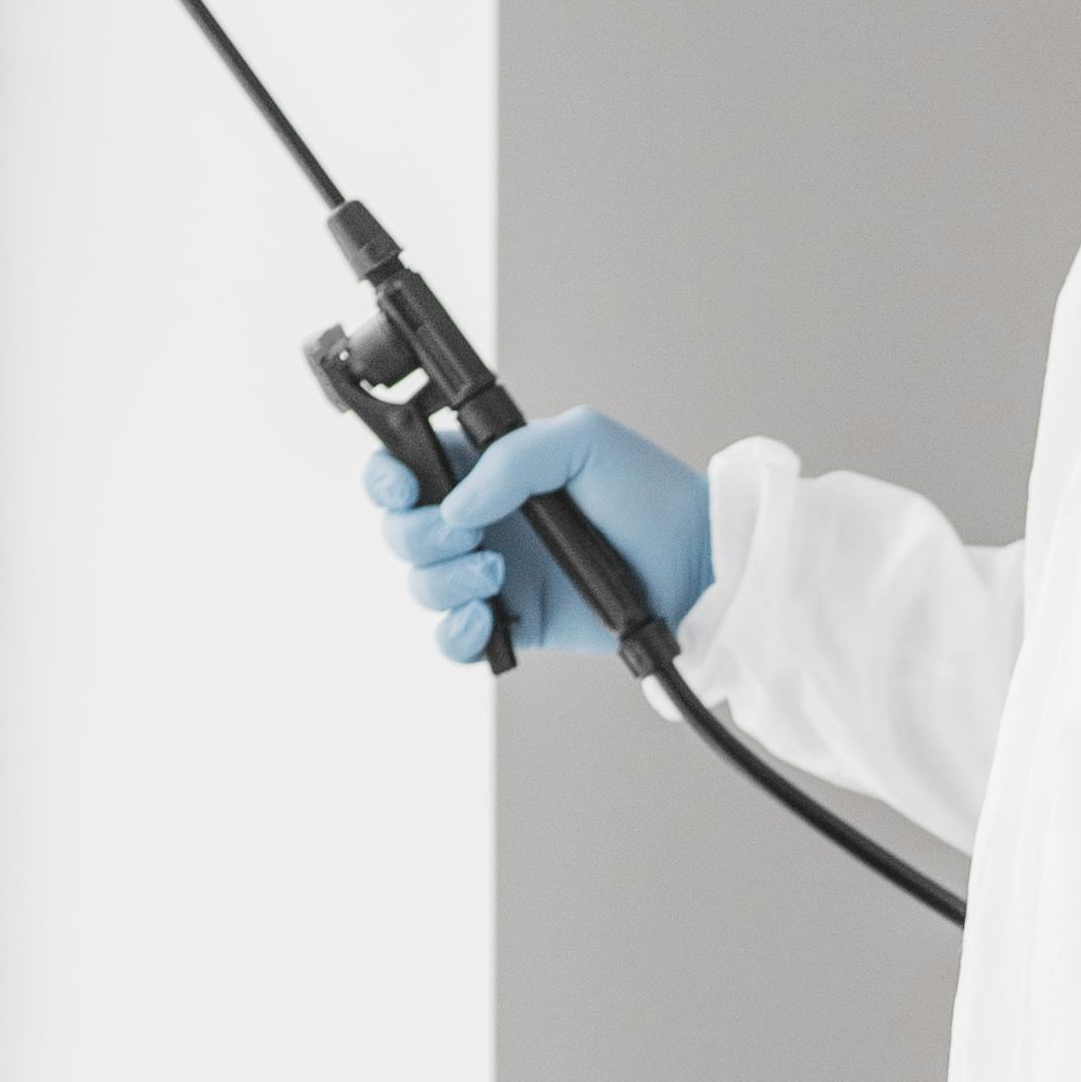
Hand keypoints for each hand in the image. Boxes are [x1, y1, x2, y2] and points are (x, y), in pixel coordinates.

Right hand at [363, 405, 711, 665]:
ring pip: (422, 586)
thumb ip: (512, 457)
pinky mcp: (513, 624)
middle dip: (417, 535)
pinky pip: (454, 642)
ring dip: (444, 581)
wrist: (694, 560)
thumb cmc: (647, 491)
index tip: (402, 487)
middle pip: (401, 532)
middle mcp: (480, 520)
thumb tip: (458, 504)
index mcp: (485, 467)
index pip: (405, 468)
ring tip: (497, 573)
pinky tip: (485, 617)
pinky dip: (455, 634)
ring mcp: (492, 575)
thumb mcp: (582, 440)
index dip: (386, 478)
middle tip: (469, 534)